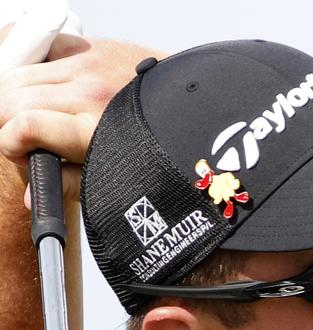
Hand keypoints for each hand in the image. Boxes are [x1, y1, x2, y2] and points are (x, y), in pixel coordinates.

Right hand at [0, 29, 163, 198]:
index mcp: (92, 130)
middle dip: (6, 124)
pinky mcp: (90, 48)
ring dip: (13, 98)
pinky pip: (43, 50)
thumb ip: (71, 184)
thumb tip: (32, 198)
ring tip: (29, 118)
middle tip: (21, 142)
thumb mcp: (117, 177)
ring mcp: (87, 65)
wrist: (194, 110)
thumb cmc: (157, 149)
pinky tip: (45, 89)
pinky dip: (34, 69)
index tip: (19, 156)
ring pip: (19, 74)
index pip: (26, 125)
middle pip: (12, 99)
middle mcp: (87, 93)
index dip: (10, 145)